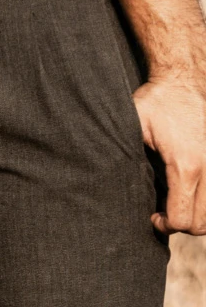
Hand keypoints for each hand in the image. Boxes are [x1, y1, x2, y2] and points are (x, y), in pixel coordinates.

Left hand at [134, 75, 205, 234]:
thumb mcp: (133, 127)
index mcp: (186, 166)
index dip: (164, 225)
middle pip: (201, 224)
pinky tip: (188, 193)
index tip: (151, 215)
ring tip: (174, 204)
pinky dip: (205, 204)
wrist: (183, 81)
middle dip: (179, 225)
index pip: (182, 219)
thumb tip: (110, 182)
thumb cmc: (155, 103)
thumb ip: (128, 158)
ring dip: (195, 216)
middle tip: (160, 214)